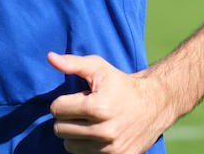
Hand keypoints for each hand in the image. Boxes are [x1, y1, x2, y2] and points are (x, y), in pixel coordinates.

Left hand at [47, 52, 167, 153]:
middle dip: (67, 118)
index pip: (57, 109)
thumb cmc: (120, 84)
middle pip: (60, 129)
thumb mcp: (98, 68)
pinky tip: (97, 134)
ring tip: (90, 122)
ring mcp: (111, 149)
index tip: (76, 98)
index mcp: (98, 107)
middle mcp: (104, 131)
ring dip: (74, 133)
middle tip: (82, 111)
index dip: (63, 101)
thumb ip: (72, 63)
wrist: (153, 105)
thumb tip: (50, 57)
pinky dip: (86, 146)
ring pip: (69, 145)